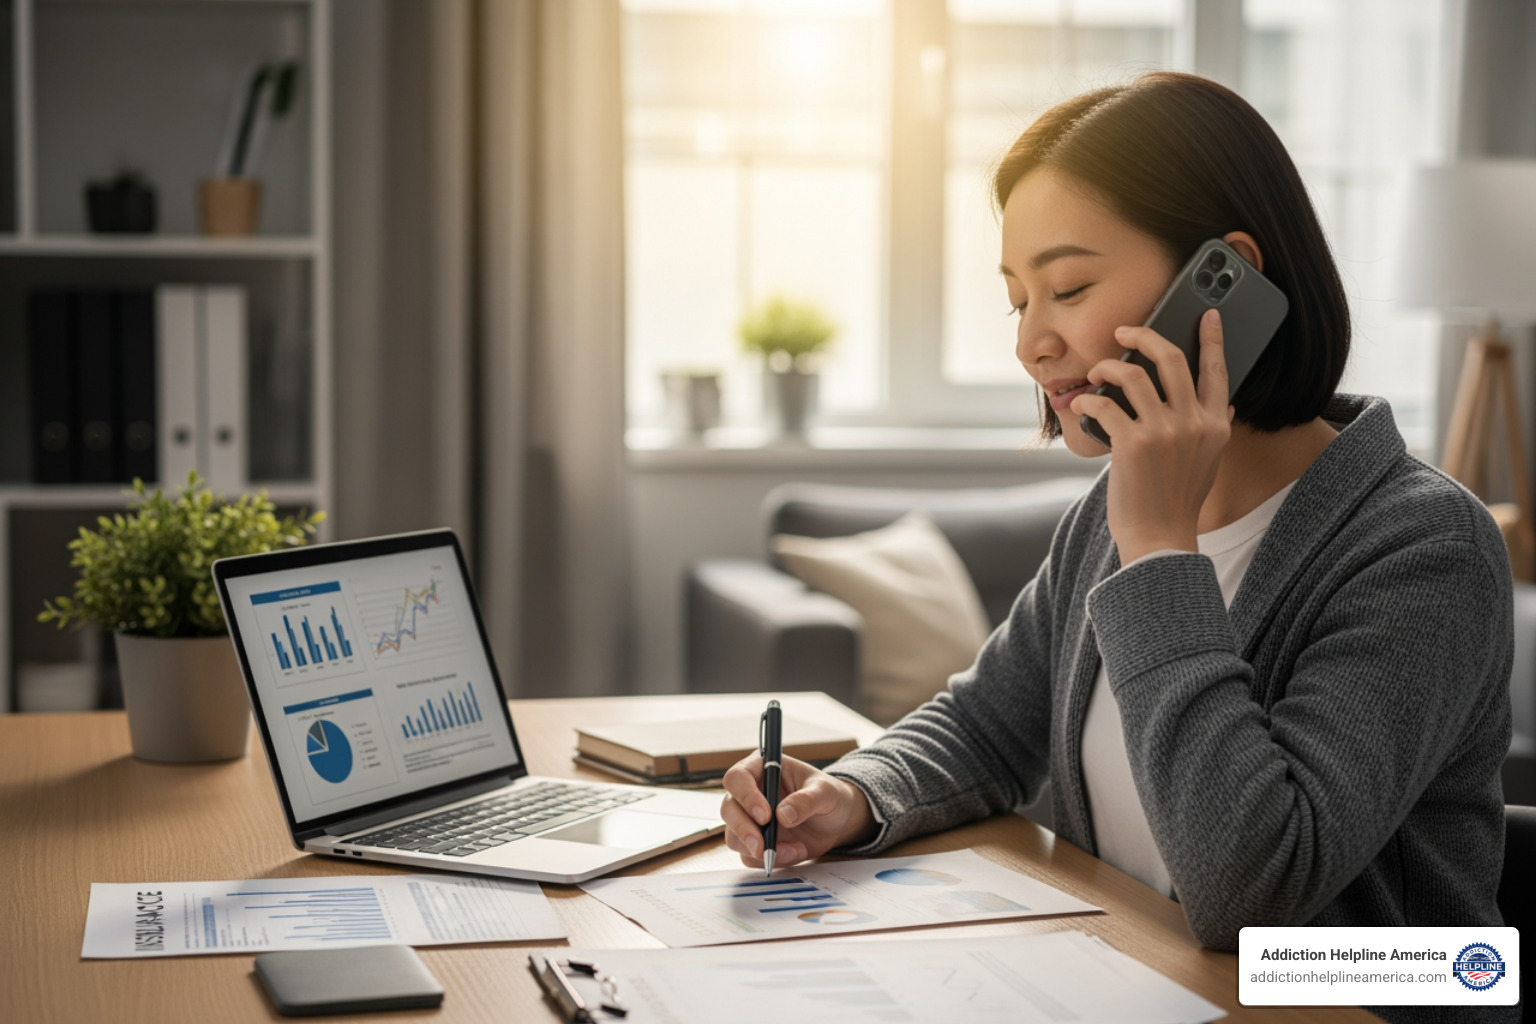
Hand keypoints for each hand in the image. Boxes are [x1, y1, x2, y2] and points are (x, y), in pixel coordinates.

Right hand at [720, 753, 875, 867]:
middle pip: (728, 809)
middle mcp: (750, 793)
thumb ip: (806, 800)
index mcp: (762, 768)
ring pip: (733, 836)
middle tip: (762, 846)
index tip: (765, 815)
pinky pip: (749, 856)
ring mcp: (750, 820)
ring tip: (793, 851)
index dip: (746, 797)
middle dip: (744, 830)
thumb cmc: (829, 796)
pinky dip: (769, 860)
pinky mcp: (756, 842)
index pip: (738, 778)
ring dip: (758, 850)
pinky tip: (795, 853)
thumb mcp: (825, 792)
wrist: (836, 821)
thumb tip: (783, 815)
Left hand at [1069, 308, 1232, 564]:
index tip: (1207, 314)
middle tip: (1124, 331)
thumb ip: (1215, 430)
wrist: (1159, 538)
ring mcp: (1164, 432)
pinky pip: (1105, 404)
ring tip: (1096, 372)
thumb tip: (1226, 406)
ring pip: (1133, 374)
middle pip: (1171, 358)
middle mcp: (1194, 423)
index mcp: (1215, 426)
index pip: (1218, 371)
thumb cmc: (1176, 501)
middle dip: (1144, 334)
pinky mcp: (1132, 444)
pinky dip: (1088, 399)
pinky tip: (1083, 404)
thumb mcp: (1209, 463)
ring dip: (1107, 368)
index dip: (1213, 339)